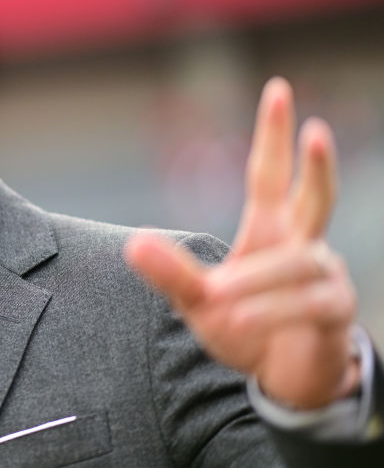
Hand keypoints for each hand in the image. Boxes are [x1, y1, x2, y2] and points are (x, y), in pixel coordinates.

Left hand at [125, 77, 359, 408]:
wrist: (282, 377)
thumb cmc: (244, 325)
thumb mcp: (197, 301)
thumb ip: (170, 274)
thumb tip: (132, 245)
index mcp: (270, 230)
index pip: (271, 174)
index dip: (274, 134)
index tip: (278, 90)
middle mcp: (303, 244)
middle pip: (315, 196)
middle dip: (316, 163)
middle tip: (315, 127)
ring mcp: (325, 276)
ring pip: (295, 264)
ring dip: (253, 282)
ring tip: (217, 302)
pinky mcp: (334, 312)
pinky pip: (307, 304)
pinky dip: (270, 310)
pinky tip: (240, 319)